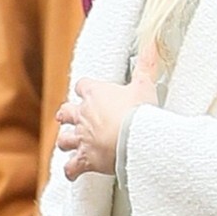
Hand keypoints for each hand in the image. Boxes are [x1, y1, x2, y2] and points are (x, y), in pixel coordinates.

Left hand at [57, 41, 160, 179]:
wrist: (133, 139)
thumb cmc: (138, 112)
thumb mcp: (144, 85)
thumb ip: (146, 64)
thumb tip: (152, 41)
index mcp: (95, 94)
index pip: (83, 86)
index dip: (86, 89)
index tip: (89, 91)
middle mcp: (83, 115)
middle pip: (66, 112)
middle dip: (67, 114)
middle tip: (69, 116)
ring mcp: (82, 138)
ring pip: (64, 140)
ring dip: (66, 142)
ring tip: (68, 144)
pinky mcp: (85, 159)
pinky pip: (72, 167)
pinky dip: (71, 170)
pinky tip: (73, 173)